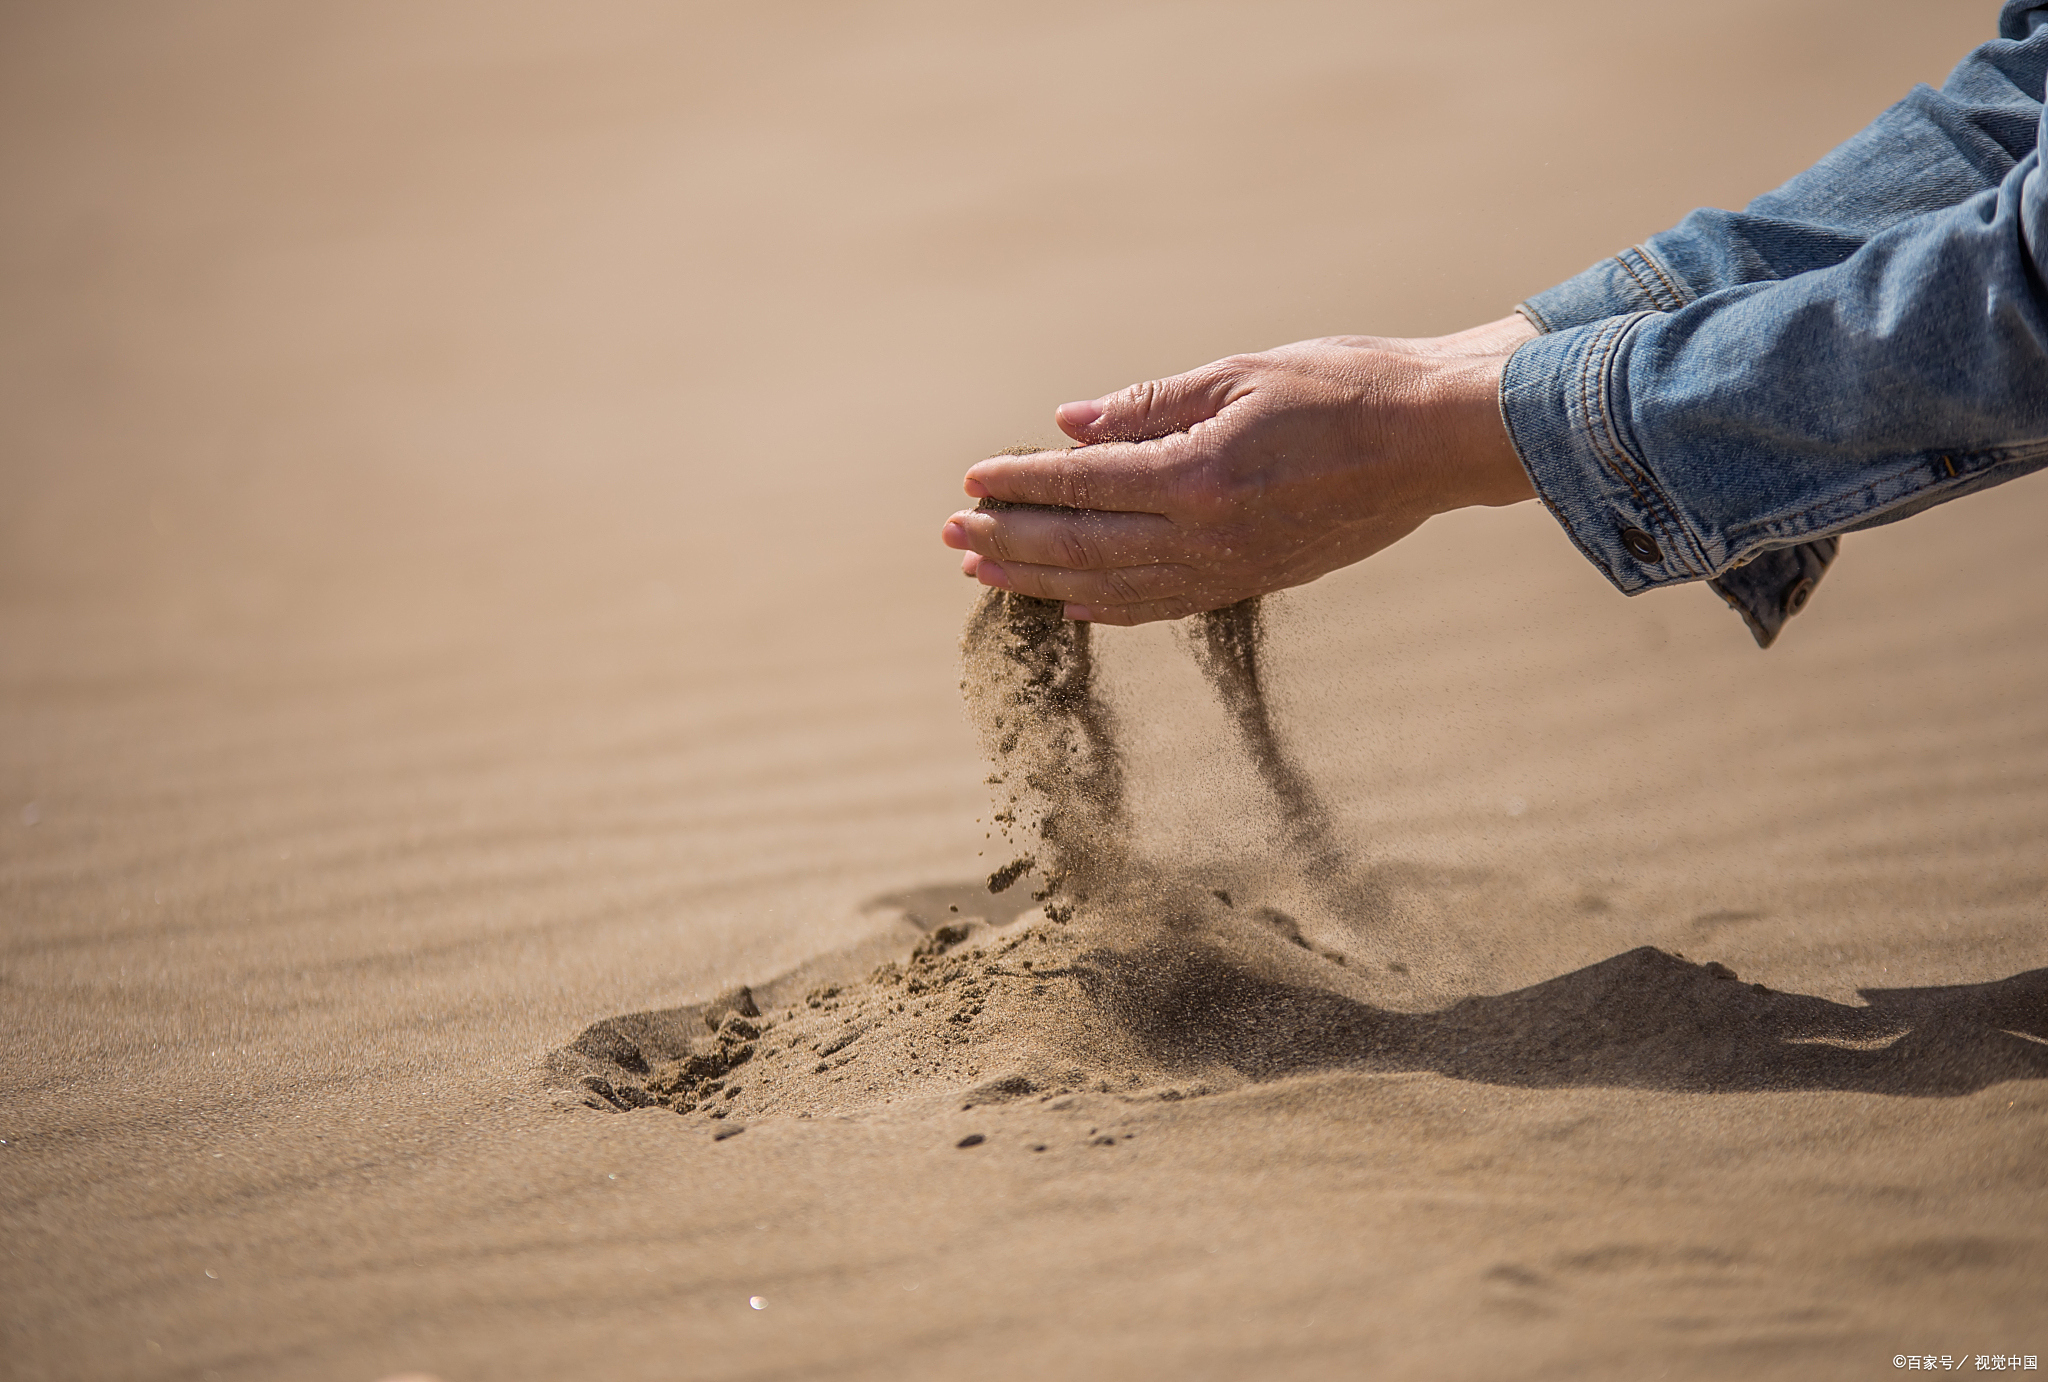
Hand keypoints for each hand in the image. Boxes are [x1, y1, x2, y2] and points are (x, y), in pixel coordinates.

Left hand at [940, 314, 1538, 624]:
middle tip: (952, 534)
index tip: (972, 480)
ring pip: (1114, 586)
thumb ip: (1149, 404)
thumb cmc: (1347, 384)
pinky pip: (1165, 603)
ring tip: (988, 572)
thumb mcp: (1240, 373)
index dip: (1021, 484)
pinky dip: (1111, 606)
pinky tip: (1074, 604)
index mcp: (1199, 474)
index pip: (1083, 484)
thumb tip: (1069, 426)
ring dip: (1044, 579)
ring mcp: (1232, 567)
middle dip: (1011, 541)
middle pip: (1084, 545)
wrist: (1440, 439)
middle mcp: (1208, 534)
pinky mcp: (1256, 580)